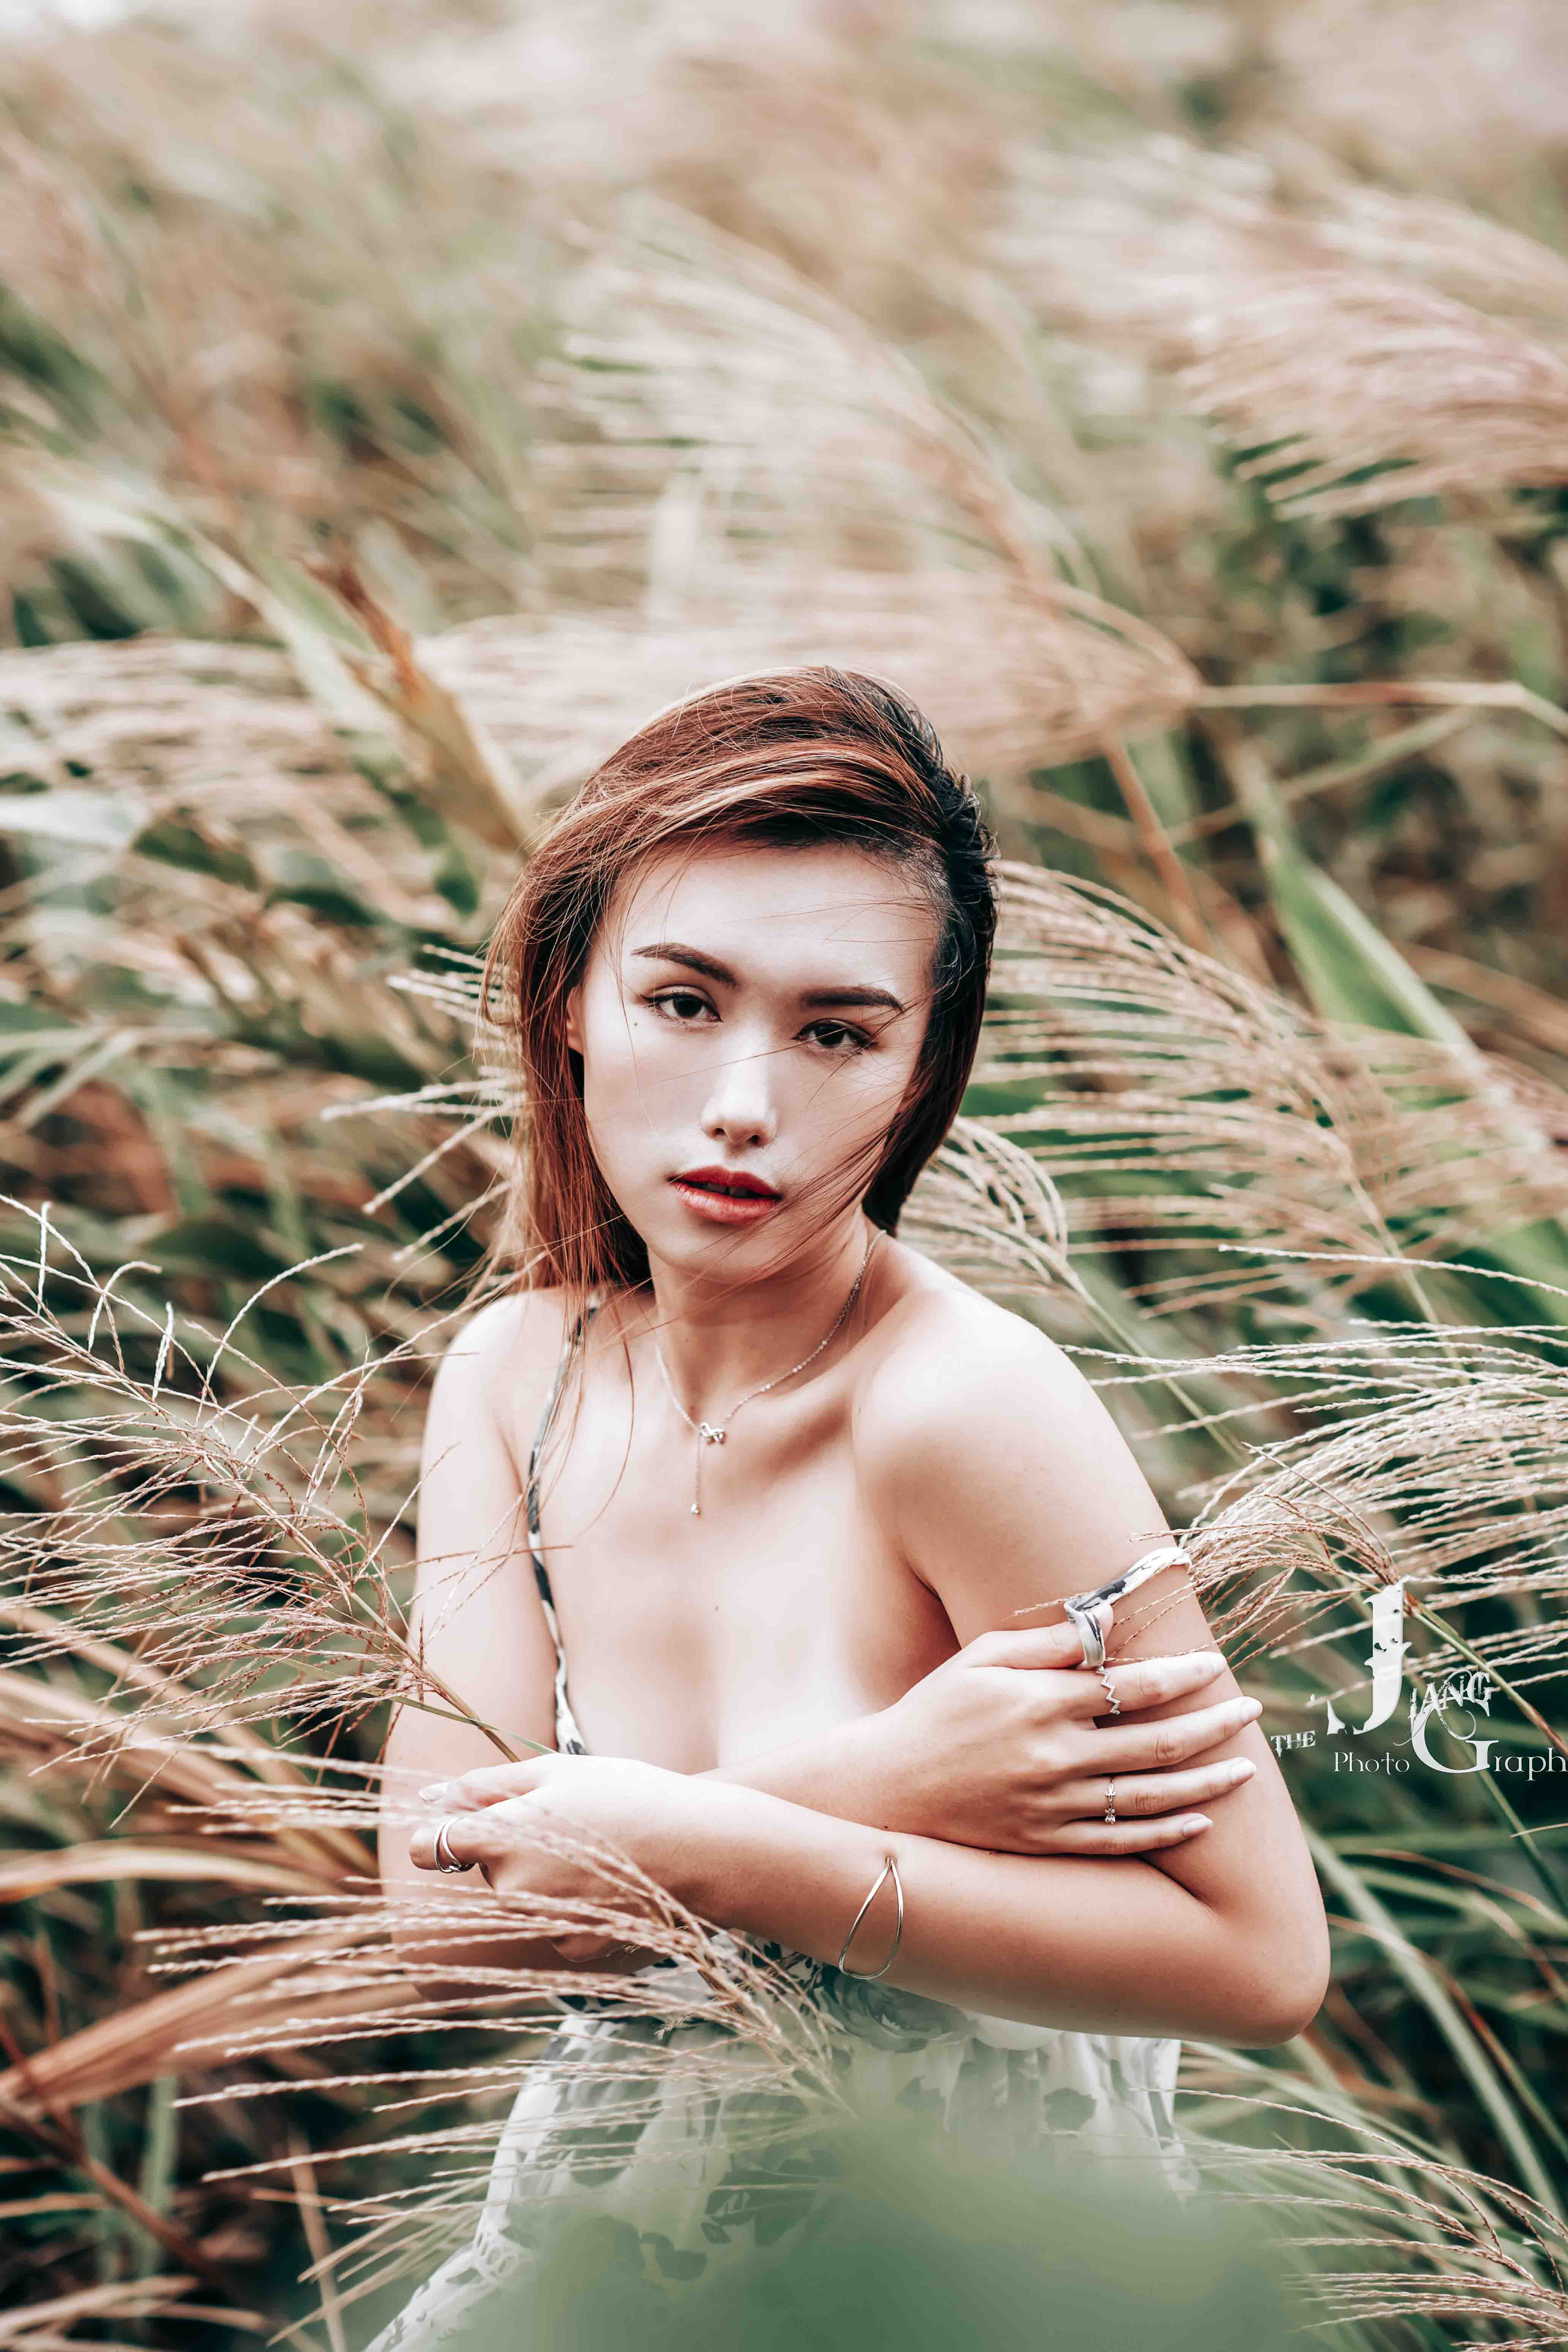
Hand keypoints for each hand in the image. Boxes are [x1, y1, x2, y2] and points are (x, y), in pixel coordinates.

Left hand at [409, 1751, 714, 1962]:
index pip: (433, 1846)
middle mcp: (512, 1887)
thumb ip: (488, 1785)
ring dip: (547, 1877)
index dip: (437, 1837)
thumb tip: (431, 1798)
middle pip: (490, 1868)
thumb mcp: (558, 1772)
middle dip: (516, 1848)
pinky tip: (611, 1884)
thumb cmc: (629, 1795)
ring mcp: (542, 1924)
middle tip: (571, 1824)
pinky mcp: (572, 1950)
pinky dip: (574, 1907)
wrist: (700, 1848)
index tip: (453, 1831)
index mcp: (502, 1836)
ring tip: (599, 1852)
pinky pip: (555, 1926)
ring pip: (524, 1897)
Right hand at [858, 1612, 1257, 1854]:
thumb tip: (1106, 1620)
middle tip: (1250, 1711)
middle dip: (1211, 1725)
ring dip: (1205, 1781)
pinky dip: (1166, 1833)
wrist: (886, 1789)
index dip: (1181, 1676)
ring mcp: (1054, 1807)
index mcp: (1040, 1704)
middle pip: (1155, 1741)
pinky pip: (1122, 1842)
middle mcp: (1055, 1757)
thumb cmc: (935, 1711)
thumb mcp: (981, 1659)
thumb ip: (1045, 1642)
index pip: (1131, 1686)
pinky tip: (1200, 1822)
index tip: (1214, 1666)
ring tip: (1244, 1769)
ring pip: (1150, 1796)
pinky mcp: (1047, 1844)